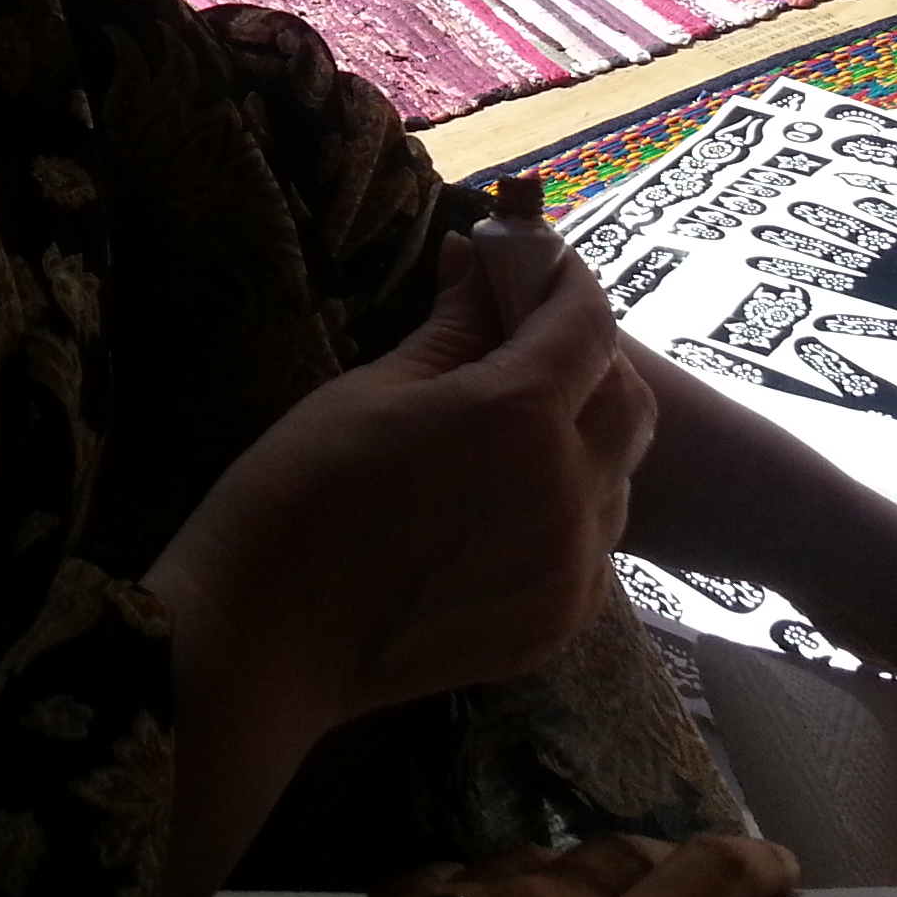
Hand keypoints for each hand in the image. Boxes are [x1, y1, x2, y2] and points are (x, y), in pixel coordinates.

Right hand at [142, 239, 655, 896]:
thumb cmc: (301, 492)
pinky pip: (596, 544)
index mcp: (518, 417)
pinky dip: (572, 506)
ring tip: (517, 426)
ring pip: (621, 474)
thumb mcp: (375, 388)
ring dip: (587, 434)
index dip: (566, 284)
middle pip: (628, 400)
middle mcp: (568, 491)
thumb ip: (453, 328)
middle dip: (590, 358)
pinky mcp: (562, 622)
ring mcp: (574, 568)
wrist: (267, 637)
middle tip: (530, 341)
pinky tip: (508, 503)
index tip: (538, 265)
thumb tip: (478, 258)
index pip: (587, 326)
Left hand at [306, 839, 799, 896]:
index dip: (754, 864)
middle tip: (681, 894)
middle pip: (619, 854)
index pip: (709, 875)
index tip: (779, 865)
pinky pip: (446, 877)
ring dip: (566, 879)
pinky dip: (482, 891)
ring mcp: (446, 896)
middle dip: (660, 867)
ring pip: (530, 857)